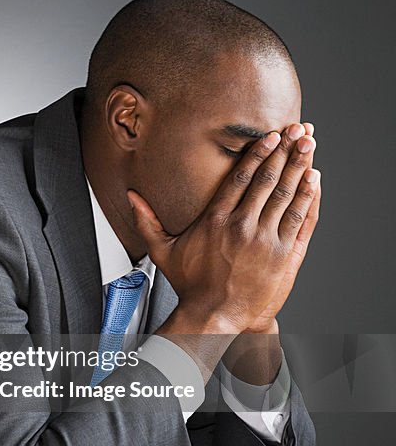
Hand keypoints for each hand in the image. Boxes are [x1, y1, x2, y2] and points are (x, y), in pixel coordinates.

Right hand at [129, 122, 319, 335]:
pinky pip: (299, 219)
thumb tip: (131, 196)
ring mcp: (264, 239)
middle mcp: (241, 225)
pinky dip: (308, 197)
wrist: (215, 316)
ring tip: (309, 145)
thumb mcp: (162, 251)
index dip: (259, 153)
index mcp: (215, 220)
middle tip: (297, 129)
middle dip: (285, 151)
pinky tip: (314, 180)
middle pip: (267, 180)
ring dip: (300, 167)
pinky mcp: (283, 254)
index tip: (271, 136)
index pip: (241, 177)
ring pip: (286, 195)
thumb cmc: (190, 285)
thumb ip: (147, 220)